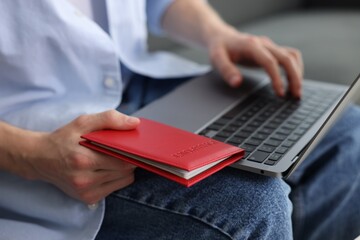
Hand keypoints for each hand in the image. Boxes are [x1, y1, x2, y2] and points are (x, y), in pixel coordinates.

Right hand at [23, 110, 139, 203]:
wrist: (40, 159)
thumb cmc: (63, 138)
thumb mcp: (83, 122)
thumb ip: (109, 119)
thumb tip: (134, 123)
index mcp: (83, 159)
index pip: (122, 159)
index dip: (132, 151)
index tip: (135, 145)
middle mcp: (84, 180)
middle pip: (125, 171)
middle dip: (130, 159)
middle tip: (127, 149)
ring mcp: (86, 192)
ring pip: (123, 180)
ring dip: (124, 169)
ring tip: (115, 158)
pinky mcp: (87, 199)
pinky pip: (115, 188)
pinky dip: (116, 178)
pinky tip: (107, 168)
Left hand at [207, 26, 302, 97]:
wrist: (222, 37)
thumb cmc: (219, 49)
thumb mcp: (217, 59)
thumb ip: (226, 70)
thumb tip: (237, 83)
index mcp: (251, 45)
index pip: (270, 61)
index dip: (277, 78)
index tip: (279, 93)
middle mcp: (264, 44)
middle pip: (287, 58)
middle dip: (294, 77)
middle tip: (296, 96)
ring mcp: (270, 46)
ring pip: (292, 56)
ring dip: (297, 73)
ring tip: (296, 92)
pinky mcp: (272, 50)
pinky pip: (290, 57)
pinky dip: (295, 69)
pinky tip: (292, 82)